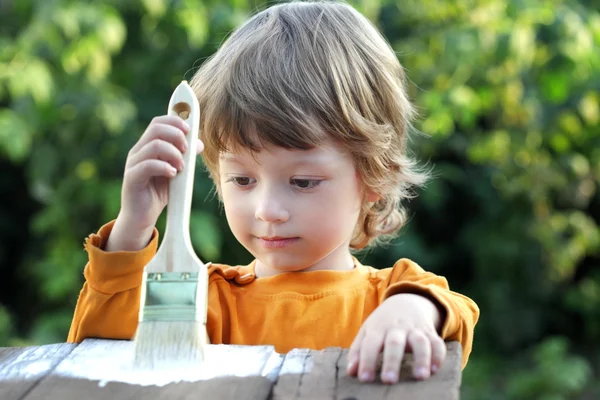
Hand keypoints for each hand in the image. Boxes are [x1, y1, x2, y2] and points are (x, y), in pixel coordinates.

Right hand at [105, 115, 203, 251]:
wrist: (142, 215)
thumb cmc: (158, 192)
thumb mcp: (175, 171)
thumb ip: (185, 157)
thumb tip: (199, 143)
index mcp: (148, 146)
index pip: (158, 123)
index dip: (175, 120)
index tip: (190, 130)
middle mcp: (138, 151)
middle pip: (156, 129)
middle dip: (176, 135)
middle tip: (187, 149)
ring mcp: (133, 164)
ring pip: (153, 145)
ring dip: (173, 153)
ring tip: (181, 167)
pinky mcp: (132, 178)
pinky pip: (147, 166)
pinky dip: (164, 167)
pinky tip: (173, 174)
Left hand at [346, 293, 445, 383]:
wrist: (405, 301)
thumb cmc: (382, 324)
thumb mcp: (367, 332)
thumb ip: (358, 351)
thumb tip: (350, 372)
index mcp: (378, 329)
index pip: (370, 344)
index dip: (366, 361)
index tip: (364, 379)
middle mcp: (397, 328)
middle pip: (394, 343)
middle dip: (392, 361)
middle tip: (389, 380)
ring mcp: (414, 330)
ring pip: (420, 341)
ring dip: (421, 358)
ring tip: (420, 377)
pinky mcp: (429, 333)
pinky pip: (437, 342)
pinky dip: (438, 355)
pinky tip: (435, 370)